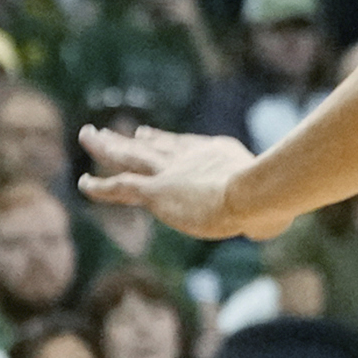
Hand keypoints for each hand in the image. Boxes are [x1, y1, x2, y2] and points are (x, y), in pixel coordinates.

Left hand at [78, 124, 282, 240]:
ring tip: (87, 135)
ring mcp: (171, 172)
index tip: (144, 133)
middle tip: (108, 130)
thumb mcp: (266, 201)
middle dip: (129, 138)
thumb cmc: (267, 199)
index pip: (179, 144)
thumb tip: (275, 227)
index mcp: (214, 152)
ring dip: (106, 146)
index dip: (159, 139)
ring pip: (130, 156)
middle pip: (151, 145)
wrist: (252, 193)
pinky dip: (100, 185)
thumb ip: (262, 212)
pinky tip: (82, 182)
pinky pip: (120, 186)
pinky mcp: (156, 192)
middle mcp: (188, 157)